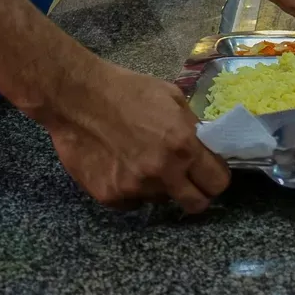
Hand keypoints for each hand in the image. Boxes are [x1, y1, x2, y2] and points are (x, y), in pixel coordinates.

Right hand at [44, 61, 230, 212]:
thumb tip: (207, 147)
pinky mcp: (110, 196)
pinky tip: (119, 166)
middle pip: (196, 204)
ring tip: (141, 161)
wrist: (76, 97)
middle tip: (186, 180)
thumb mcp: (173, 98)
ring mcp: (135, 187)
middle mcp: (163, 171)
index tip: (208, 173)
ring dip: (159, 187)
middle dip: (196, 194)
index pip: (218, 182)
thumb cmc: (127, 90)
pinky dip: (131, 190)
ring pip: (162, 200)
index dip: (215, 178)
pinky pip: (133, 202)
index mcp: (184, 145)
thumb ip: (193, 128)